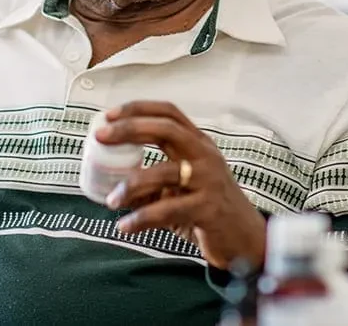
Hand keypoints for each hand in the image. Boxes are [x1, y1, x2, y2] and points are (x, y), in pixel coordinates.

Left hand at [95, 101, 266, 269]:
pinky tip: (125, 226)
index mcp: (198, 144)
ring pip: (163, 172)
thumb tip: (109, 178)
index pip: (169, 112)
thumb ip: (154, 176)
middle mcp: (206, 156)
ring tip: (111, 200)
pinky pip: (168, 210)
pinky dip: (142, 218)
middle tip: (101, 137)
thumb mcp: (183, 184)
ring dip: (131, 185)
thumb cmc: (208, 207)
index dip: (138, 109)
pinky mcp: (209, 208)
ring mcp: (209, 180)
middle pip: (166, 129)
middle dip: (130, 128)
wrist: (245, 239)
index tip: (109, 115)